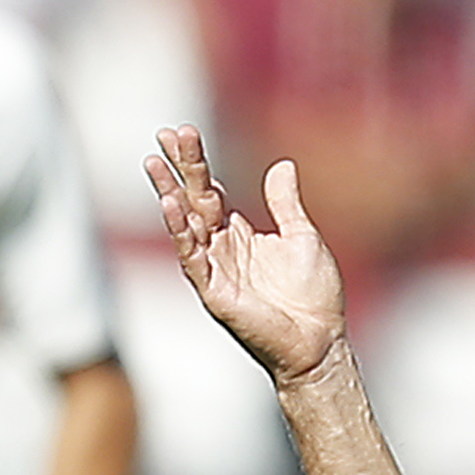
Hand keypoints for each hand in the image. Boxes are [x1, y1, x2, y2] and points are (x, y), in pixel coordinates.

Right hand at [144, 125, 345, 386]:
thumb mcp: (302, 237)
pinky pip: (192, 258)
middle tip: (164, 134)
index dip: (197, 163)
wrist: (320, 341)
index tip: (182, 132)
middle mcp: (222, 249)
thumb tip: (281, 166)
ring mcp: (215, 270)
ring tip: (154, 163)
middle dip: (179, 168)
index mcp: (240, 235)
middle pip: (194, 200)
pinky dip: (181, 233)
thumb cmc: (314, 297)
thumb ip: (285, 203)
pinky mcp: (215, 292)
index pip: (210, 191)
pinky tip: (171, 206)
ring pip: (185, 225)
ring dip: (169, 193)